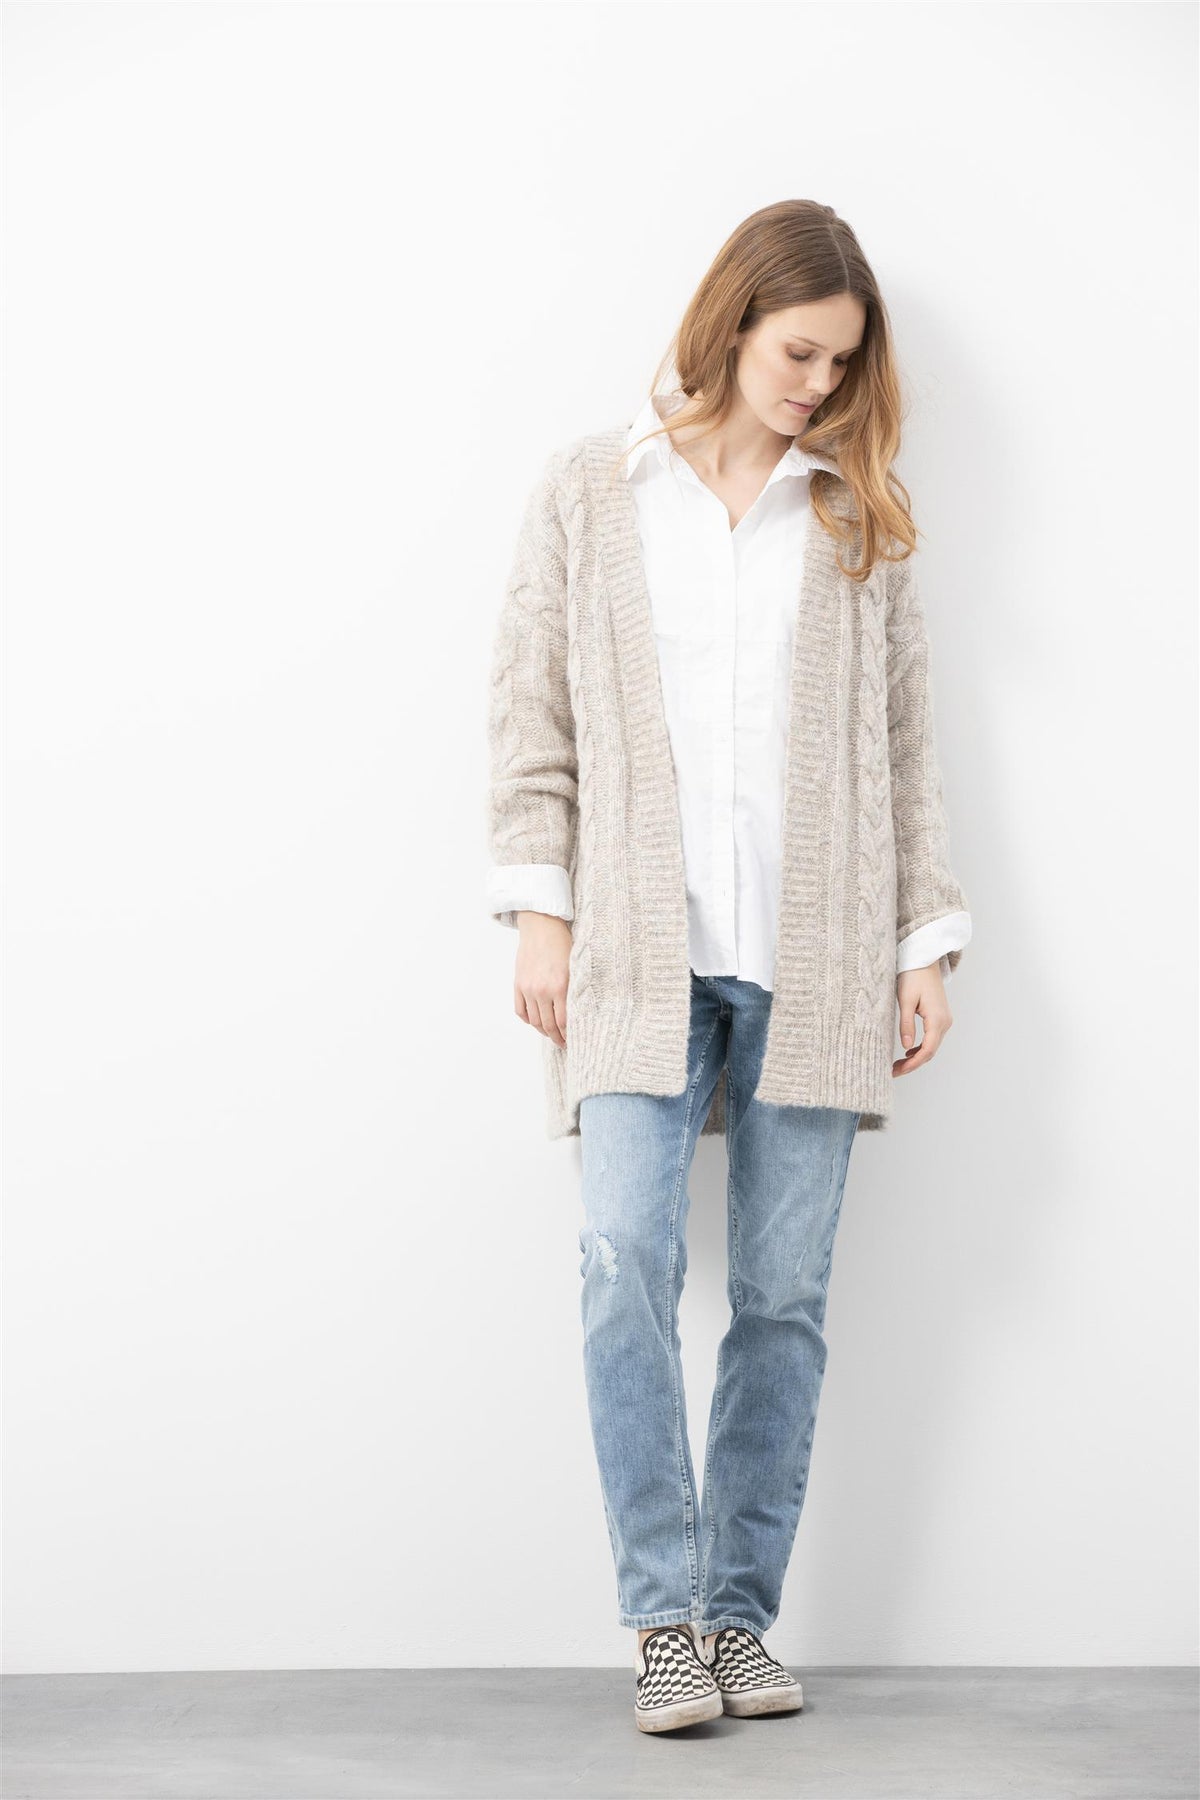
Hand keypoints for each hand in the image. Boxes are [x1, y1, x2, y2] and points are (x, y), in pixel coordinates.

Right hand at [514, 913, 571, 1046]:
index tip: (572, 1041)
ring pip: (534, 1020)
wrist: (542, 925)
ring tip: (551, 1035)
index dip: (568, 1035)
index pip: (563, 1022)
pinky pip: (520, 1010)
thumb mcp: (575, 967)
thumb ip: (575, 990)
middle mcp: (543, 990)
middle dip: (556, 1038)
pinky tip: (535, 1021)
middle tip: (563, 1044)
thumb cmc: (562, 943)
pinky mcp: (518, 984)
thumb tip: (578, 1013)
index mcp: (560, 986)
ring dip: (543, 1031)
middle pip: (548, 1025)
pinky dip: (527, 1019)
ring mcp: (528, 988)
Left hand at [892, 960, 952, 1077]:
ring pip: (932, 1046)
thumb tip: (906, 1047)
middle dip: (913, 1064)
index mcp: (937, 1019)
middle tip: (893, 1071)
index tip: (897, 1071)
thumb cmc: (913, 976)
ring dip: (917, 1057)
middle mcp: (945, 1022)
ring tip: (898, 1065)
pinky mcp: (940, 1017)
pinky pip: (932, 1038)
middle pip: (930, 1051)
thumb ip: (906, 1024)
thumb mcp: (905, 1001)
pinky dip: (921, 1048)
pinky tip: (908, 1052)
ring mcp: (944, 1020)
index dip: (912, 1064)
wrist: (924, 960)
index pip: (927, 1050)